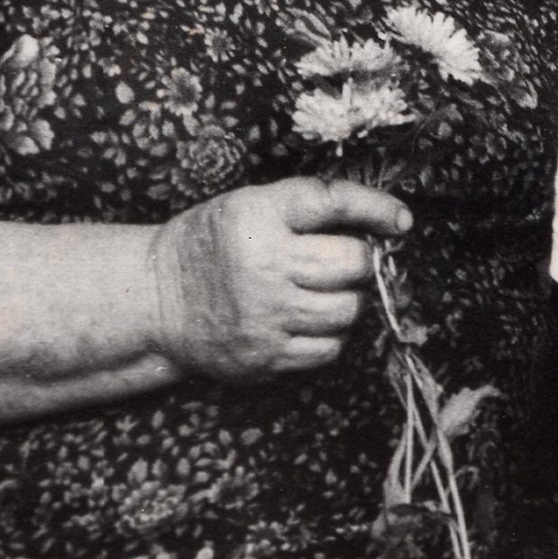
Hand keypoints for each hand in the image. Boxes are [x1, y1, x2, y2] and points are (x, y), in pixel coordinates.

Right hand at [148, 177, 410, 380]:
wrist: (156, 301)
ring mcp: (266, 316)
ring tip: (321, 292)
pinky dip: (329, 335)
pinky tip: (306, 321)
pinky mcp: (265, 356)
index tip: (401, 221)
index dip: (377, 208)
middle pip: (354, 264)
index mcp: (258, 216)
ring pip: (349, 310)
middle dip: (360, 262)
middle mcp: (264, 265)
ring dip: (347, 301)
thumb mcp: (249, 205)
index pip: (334, 201)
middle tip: (343, 262)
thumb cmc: (212, 244)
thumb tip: (385, 220)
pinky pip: (329, 349)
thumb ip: (306, 206)